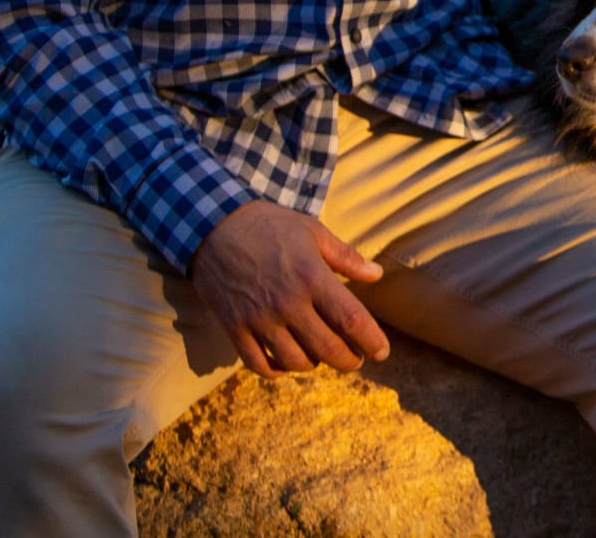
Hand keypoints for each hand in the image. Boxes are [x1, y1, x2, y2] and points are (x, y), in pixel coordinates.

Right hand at [190, 199, 389, 377]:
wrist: (213, 226)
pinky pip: (259, 364)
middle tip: (356, 359)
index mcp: (311, 276)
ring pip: (296, 361)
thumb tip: (376, 275)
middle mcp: (287, 303)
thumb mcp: (312, 231)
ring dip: (315, 364)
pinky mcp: (235, 327)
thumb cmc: (269, 225)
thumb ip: (346, 256)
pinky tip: (287, 362)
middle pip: (328, 348)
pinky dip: (278, 370)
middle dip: (349, 360)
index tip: (382, 351)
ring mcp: (259, 318)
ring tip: (321, 354)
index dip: (371, 340)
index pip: (350, 320)